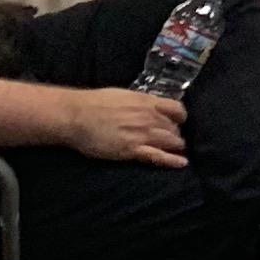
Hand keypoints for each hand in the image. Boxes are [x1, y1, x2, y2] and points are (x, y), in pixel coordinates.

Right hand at [61, 87, 188, 167]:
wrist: (77, 115)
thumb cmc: (95, 103)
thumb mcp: (124, 96)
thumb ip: (141, 103)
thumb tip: (150, 106)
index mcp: (147, 102)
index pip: (177, 110)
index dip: (180, 118)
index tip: (177, 123)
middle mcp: (150, 117)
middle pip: (175, 128)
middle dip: (174, 135)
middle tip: (170, 140)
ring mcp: (143, 134)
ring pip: (172, 142)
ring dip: (175, 147)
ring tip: (174, 151)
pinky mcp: (133, 150)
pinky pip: (159, 156)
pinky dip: (172, 160)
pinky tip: (182, 164)